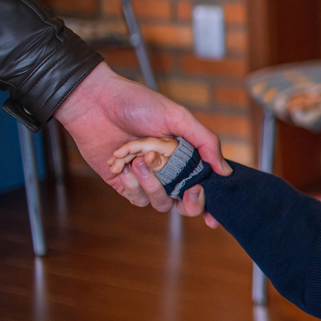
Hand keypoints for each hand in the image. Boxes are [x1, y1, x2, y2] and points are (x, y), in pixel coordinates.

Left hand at [54, 62, 229, 218]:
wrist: (95, 102)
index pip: (206, 184)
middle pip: (187, 203)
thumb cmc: (138, 104)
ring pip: (162, 202)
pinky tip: (124, 164)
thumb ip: (206, 143)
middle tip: (190, 190)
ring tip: (140, 160)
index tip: (214, 217)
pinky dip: (132, 184)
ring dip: (154, 185)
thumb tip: (225, 171)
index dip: (211, 202)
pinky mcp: (124, 182)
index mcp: (187, 155)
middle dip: (191, 203)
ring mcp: (147, 178)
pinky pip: (136, 198)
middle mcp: (169, 169)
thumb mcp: (178, 117)